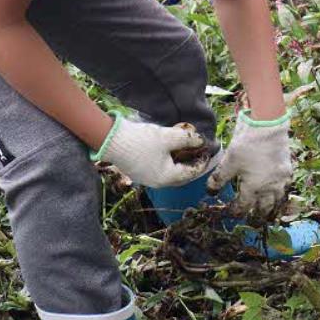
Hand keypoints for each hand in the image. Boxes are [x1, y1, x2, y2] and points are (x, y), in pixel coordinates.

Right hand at [90, 112, 211, 186]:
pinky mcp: (139, 172)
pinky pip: (159, 169)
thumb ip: (187, 139)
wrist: (111, 140)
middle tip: (199, 152)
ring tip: (185, 149)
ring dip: (179, 162)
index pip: (191, 172)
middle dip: (192, 164)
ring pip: (170, 173)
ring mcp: (146, 179)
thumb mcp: (168, 136)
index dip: (202, 161)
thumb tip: (201, 141)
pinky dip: (168, 161)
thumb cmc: (140, 140)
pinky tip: (169, 150)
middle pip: (181, 175)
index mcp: (166, 178)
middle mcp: (157, 182)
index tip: (209, 150)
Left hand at [206, 109, 292, 221]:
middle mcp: (269, 188)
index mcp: (253, 188)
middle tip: (252, 222)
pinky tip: (280, 196)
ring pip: (277, 202)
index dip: (236, 212)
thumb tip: (211, 192)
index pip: (243, 207)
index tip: (231, 213)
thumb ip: (219, 179)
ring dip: (272, 210)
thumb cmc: (247, 143)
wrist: (269, 125)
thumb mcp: (229, 161)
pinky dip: (282, 197)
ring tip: (268, 216)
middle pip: (263, 209)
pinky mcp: (288, 171)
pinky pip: (286, 190)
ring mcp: (281, 180)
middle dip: (256, 217)